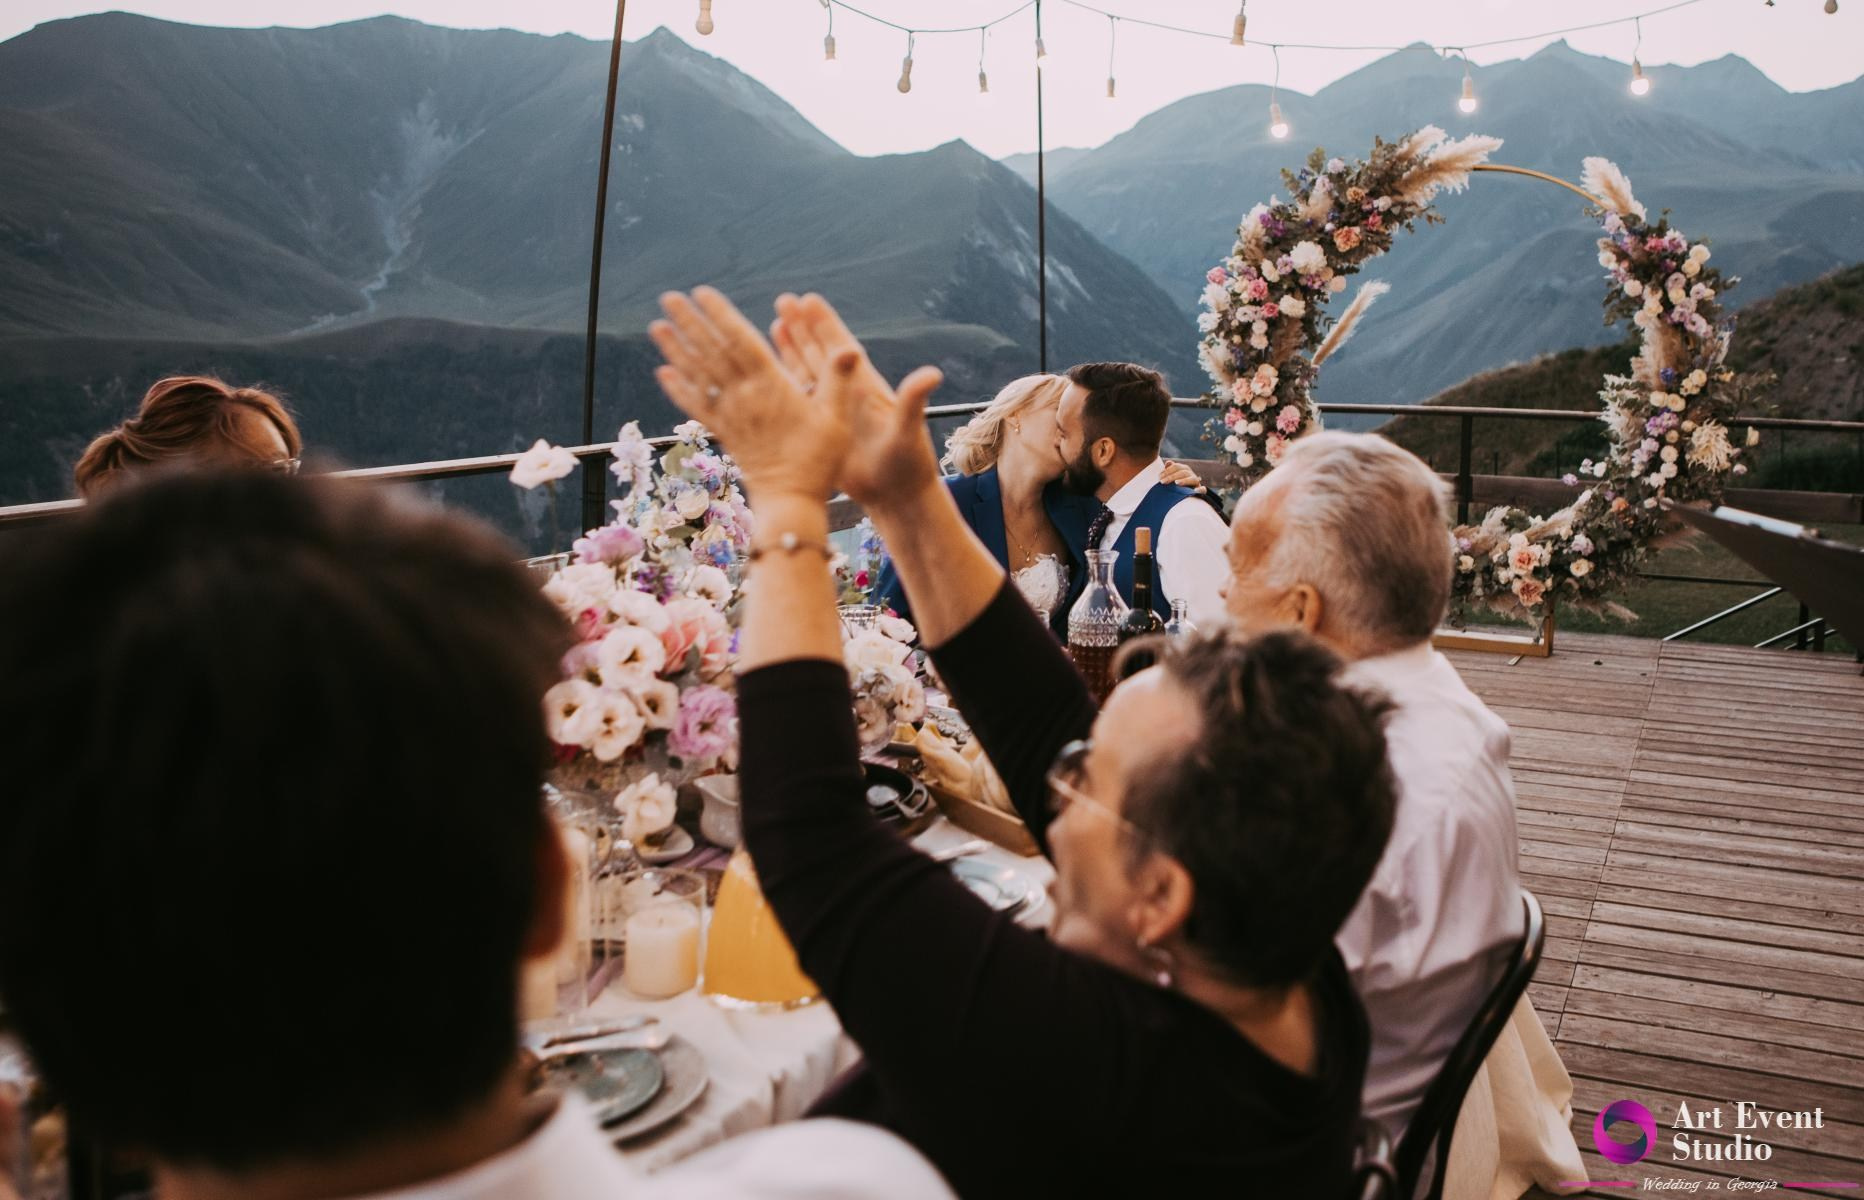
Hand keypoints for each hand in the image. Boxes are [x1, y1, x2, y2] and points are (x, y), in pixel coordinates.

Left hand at [648, 287, 857, 501]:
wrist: (790, 502)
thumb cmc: (818, 461)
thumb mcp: (837, 418)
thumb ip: (839, 381)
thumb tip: (849, 347)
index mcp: (771, 386)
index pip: (740, 341)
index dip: (720, 315)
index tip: (703, 293)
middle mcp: (744, 397)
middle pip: (712, 352)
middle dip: (690, 323)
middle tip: (669, 298)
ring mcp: (729, 415)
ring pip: (698, 376)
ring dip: (676, 349)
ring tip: (657, 326)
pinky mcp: (723, 433)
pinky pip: (695, 407)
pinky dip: (678, 388)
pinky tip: (663, 373)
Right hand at [771, 293, 944, 510]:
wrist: (897, 497)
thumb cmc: (908, 465)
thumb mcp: (909, 431)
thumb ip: (914, 401)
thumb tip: (933, 373)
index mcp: (867, 388)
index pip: (842, 349)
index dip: (825, 326)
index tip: (808, 300)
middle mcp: (848, 393)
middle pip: (821, 352)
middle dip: (803, 327)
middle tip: (783, 300)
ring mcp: (834, 409)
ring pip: (808, 371)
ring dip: (792, 349)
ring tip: (774, 323)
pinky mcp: (824, 428)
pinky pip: (800, 399)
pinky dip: (786, 382)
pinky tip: (771, 371)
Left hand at [1160, 459, 1206, 492]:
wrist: (1186, 495)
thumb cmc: (1175, 484)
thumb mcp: (1171, 476)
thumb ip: (1169, 470)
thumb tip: (1168, 462)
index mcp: (1183, 469)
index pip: (1176, 467)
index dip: (1167, 471)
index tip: (1159, 477)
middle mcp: (1190, 474)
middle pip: (1182, 472)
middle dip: (1172, 476)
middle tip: (1162, 482)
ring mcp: (1196, 482)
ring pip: (1192, 479)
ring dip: (1185, 480)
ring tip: (1176, 483)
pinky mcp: (1200, 490)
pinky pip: (1203, 489)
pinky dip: (1200, 490)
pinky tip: (1195, 491)